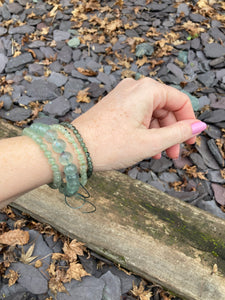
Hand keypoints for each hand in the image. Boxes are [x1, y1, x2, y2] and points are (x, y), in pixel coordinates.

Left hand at [73, 78, 202, 170]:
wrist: (73, 149)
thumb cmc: (109, 145)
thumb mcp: (150, 142)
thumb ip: (179, 133)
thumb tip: (198, 126)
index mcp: (146, 90)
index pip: (180, 101)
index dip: (189, 122)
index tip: (190, 141)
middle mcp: (135, 88)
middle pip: (165, 108)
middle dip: (171, 133)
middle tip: (172, 154)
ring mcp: (123, 96)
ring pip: (152, 114)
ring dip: (158, 134)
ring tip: (158, 155)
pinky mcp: (115, 105)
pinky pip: (138, 116)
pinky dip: (145, 131)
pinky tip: (145, 147)